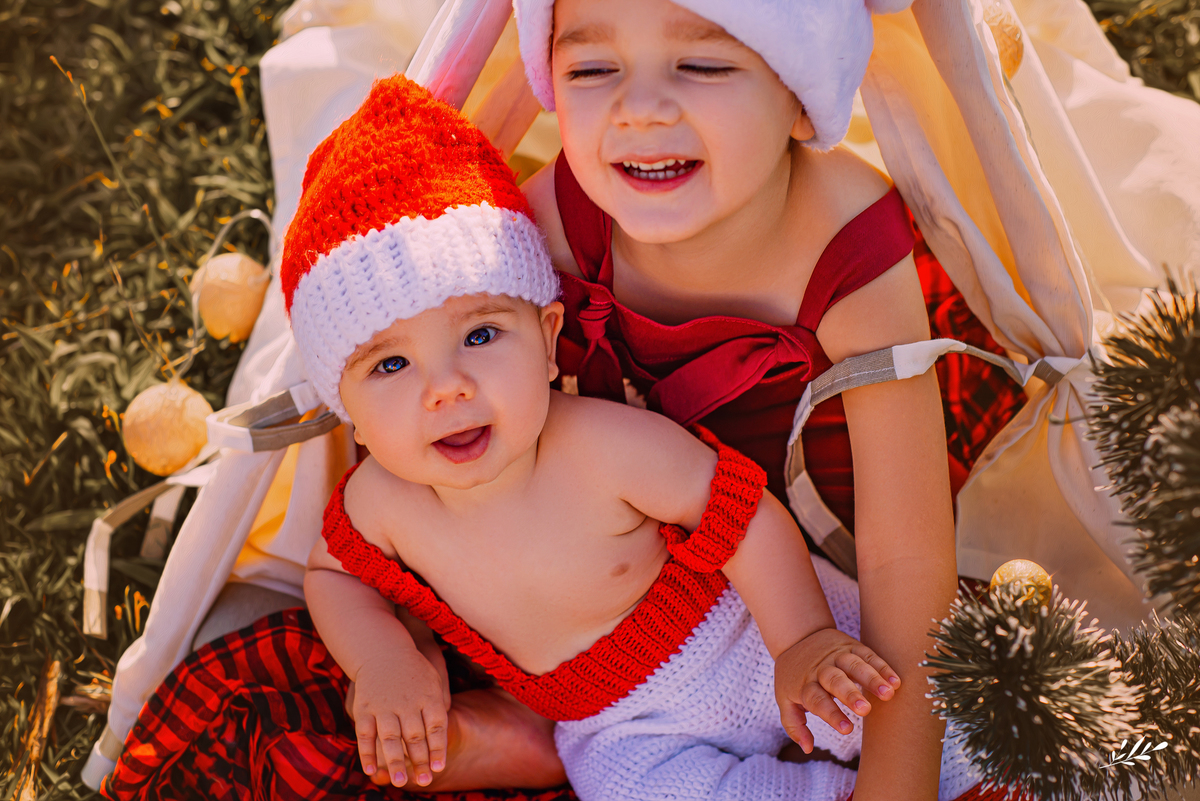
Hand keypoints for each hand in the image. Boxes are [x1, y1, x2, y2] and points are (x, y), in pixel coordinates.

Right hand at [351, 645, 450, 786]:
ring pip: (390, 739)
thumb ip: (440, 704)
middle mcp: (406, 702)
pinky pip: (365, 735)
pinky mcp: (364, 707)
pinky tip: (372, 770)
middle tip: (424, 782)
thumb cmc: (414, 669)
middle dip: (420, 761)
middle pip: (414, 736)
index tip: (438, 768)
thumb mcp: (434, 678)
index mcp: (428, 695)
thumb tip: (442, 733)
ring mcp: (384, 706)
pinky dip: (367, 754)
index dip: (437, 749)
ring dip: (395, 762)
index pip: (436, 727)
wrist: (383, 650)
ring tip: (400, 782)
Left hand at [774, 627, 900, 752]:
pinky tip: (895, 681)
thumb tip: (807, 748)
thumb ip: (794, 725)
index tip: (847, 729)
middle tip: (865, 709)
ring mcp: (836, 655)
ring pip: (854, 665)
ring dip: (872, 678)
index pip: (817, 700)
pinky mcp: (850, 646)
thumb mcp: (785, 699)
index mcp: (805, 685)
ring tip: (888, 693)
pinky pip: (867, 654)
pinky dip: (881, 666)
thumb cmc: (794, 677)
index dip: (831, 714)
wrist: (796, 637)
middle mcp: (821, 669)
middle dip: (850, 695)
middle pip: (835, 680)